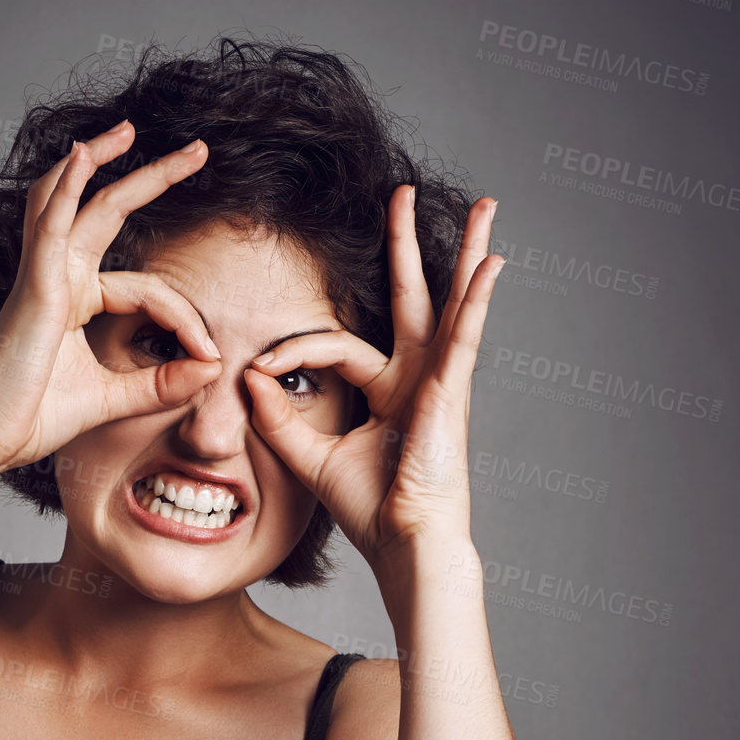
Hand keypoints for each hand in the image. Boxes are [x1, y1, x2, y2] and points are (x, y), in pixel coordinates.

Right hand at [0, 123, 224, 475]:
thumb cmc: (35, 418)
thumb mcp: (114, 399)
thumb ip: (161, 385)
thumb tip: (211, 369)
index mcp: (75, 299)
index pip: (148, 288)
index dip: (186, 320)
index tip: (211, 358)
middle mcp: (57, 277)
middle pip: (107, 211)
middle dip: (152, 177)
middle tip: (196, 151)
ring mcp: (42, 278)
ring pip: (74, 201)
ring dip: (102, 160)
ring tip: (131, 129)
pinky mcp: (34, 289)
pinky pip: (51, 226)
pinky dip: (68, 189)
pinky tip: (84, 157)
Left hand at [241, 186, 502, 568]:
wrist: (405, 544)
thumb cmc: (371, 511)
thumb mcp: (312, 458)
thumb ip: (278, 419)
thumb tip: (248, 375)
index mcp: (390, 392)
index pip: (336, 346)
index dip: (293, 352)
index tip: (258, 370)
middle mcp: (419, 378)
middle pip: (414, 298)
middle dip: (407, 246)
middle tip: (403, 195)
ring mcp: (441, 382)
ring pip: (453, 303)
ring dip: (467, 252)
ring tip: (489, 207)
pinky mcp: (452, 393)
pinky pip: (466, 337)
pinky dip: (478, 300)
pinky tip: (491, 264)